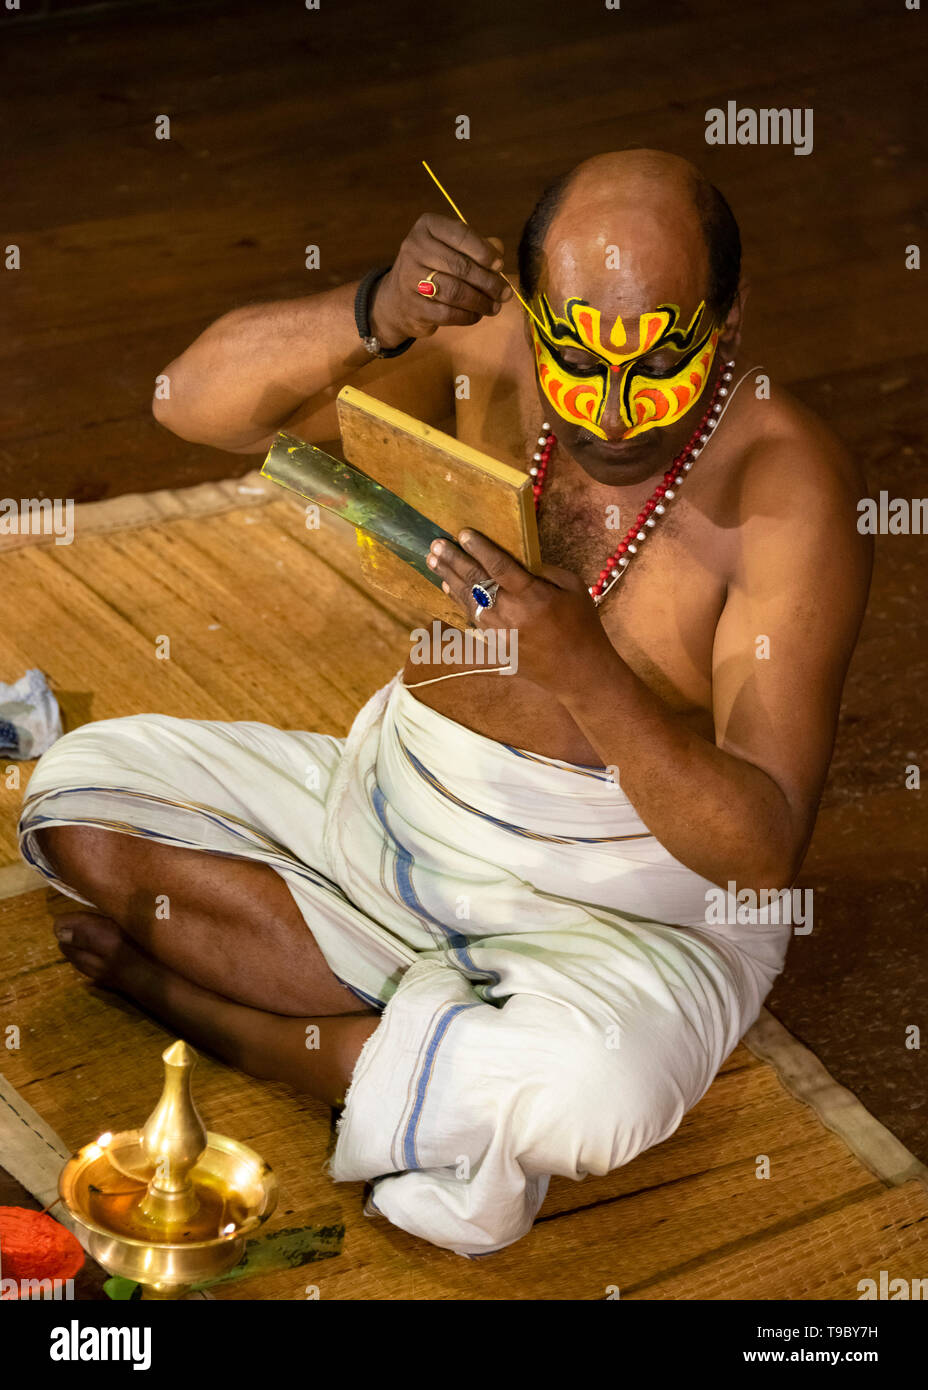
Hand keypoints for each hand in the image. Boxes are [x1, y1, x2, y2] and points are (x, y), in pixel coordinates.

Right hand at [370, 214, 511, 345]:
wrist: (396, 299)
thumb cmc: (433, 267)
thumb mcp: (452, 248)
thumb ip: (478, 246)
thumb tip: (499, 251)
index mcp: (427, 227)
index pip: (461, 234)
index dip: (485, 251)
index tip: (500, 265)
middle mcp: (414, 248)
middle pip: (461, 267)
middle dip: (488, 282)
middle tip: (504, 293)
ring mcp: (409, 278)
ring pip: (455, 292)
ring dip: (480, 302)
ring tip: (494, 307)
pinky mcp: (412, 306)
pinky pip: (447, 313)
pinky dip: (467, 316)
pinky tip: (476, 315)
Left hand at [426, 530, 613, 697]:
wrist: (578, 671)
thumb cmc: (582, 625)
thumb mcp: (574, 588)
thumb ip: (546, 570)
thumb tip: (519, 558)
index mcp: (534, 596)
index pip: (500, 567)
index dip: (480, 549)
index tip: (463, 533)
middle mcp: (512, 614)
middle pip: (476, 582)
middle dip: (454, 561)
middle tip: (436, 544)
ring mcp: (501, 632)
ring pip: (468, 600)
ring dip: (449, 578)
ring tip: (433, 561)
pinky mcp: (496, 645)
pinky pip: (472, 618)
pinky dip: (458, 600)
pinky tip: (447, 586)